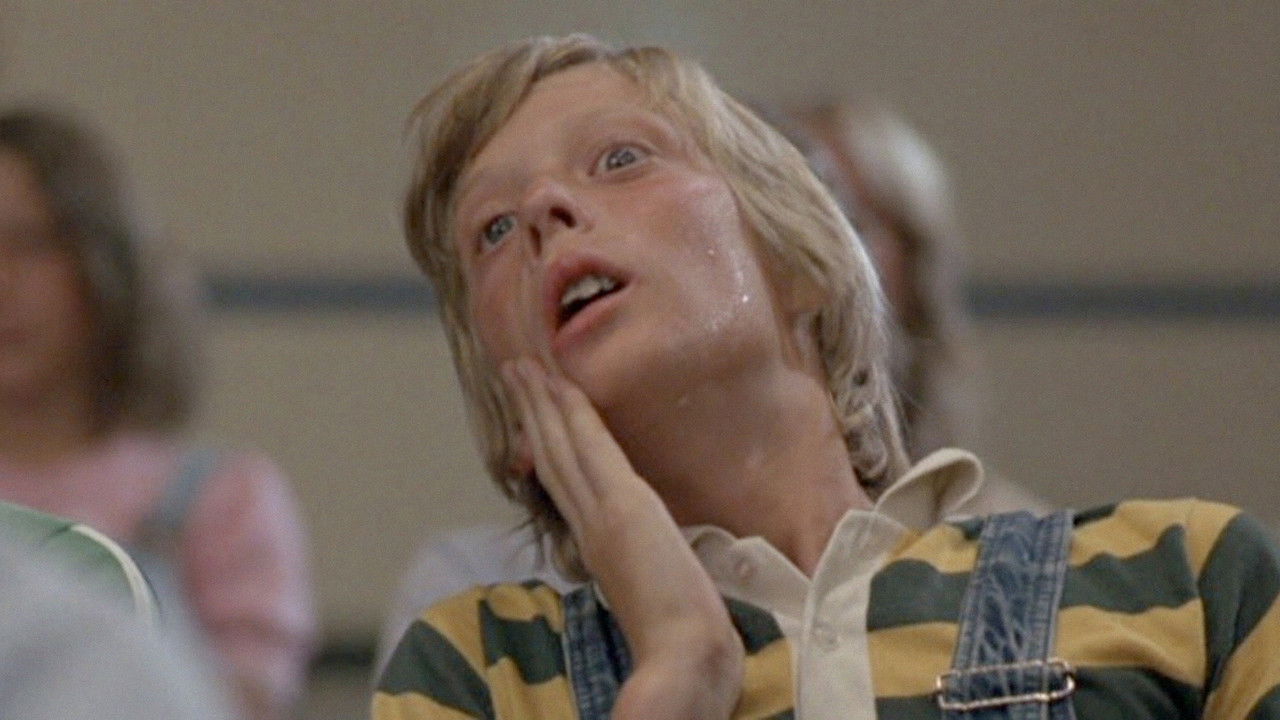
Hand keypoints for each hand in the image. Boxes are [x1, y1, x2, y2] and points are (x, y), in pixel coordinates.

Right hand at [503, 358, 742, 718]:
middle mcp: (589, 525)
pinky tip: (558, 385)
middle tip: (515, 370)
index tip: (534, 410)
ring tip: (523, 365)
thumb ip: (638, 562)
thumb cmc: (679, 637)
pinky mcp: (622, 508)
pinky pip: (590, 449)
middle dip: (533, 411)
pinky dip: (570, 414)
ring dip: (542, 402)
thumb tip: (641, 550)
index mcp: (596, 544)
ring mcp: (602, 514)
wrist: (684, 657)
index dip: (544, 443)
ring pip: (562, 446)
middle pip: (552, 456)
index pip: (563, 482)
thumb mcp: (652, 591)